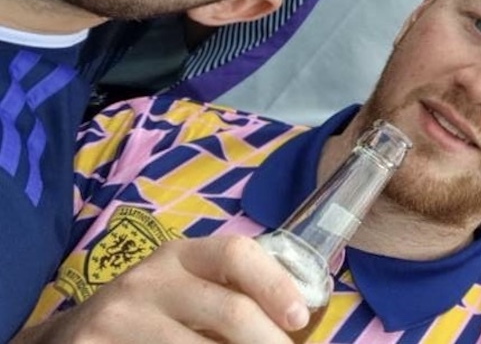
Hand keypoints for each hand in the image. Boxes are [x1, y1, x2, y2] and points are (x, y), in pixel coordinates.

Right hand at [14, 236, 306, 343]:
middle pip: (230, 309)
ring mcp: (120, 318)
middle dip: (268, 341)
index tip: (299, 319)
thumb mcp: (186, 287)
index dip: (275, 284)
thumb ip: (230, 293)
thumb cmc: (152, 310)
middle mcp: (149, 279)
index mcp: (180, 254)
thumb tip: (296, 322)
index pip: (236, 253)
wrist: (74, 336)